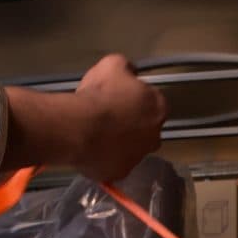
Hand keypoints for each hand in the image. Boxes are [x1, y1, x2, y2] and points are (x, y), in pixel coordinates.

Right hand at [71, 54, 166, 181]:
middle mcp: (155, 136)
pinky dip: (105, 159)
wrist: (79, 127)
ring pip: (131, 150)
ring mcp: (138, 158)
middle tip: (108, 118)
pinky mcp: (120, 173)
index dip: (136, 101)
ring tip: (96, 135)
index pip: (153, 104)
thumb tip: (130, 71)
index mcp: (158, 108)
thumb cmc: (99, 94)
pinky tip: (91, 150)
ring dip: (119, 143)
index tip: (120, 99)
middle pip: (146, 130)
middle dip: (131, 125)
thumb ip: (126, 67)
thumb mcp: (112, 64)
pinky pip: (113, 165)